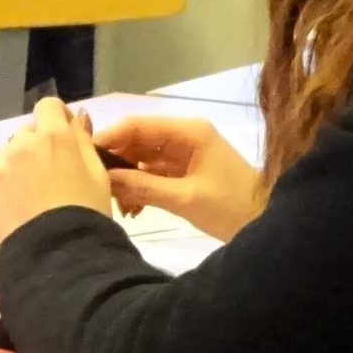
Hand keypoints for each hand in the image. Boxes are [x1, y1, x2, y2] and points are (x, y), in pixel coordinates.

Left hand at [0, 98, 112, 240]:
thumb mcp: (98, 174)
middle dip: (37, 145)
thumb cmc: (87, 213)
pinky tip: (19, 211)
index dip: (57, 118)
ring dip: (18, 165)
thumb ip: (84, 140)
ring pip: (7, 156)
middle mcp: (20, 145)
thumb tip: (76, 117)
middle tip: (51, 174)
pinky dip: (5, 191)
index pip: (48, 106)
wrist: (57, 255)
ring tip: (32, 195)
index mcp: (52, 137)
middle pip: (26, 133)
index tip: (65, 135)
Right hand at [95, 114, 263, 241]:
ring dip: (127, 180)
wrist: (268, 227)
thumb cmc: (233, 207)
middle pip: (137, 141)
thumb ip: (143, 186)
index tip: (85, 158)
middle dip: (116, 164)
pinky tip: (133, 210)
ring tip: (118, 205)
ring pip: (141, 159)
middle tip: (99, 189)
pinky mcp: (185, 173)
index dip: (109, 138)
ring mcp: (184, 154)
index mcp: (188, 131)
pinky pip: (152, 174)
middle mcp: (184, 136)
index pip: (138, 125)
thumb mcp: (186, 198)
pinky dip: (140, 188)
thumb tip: (103, 179)